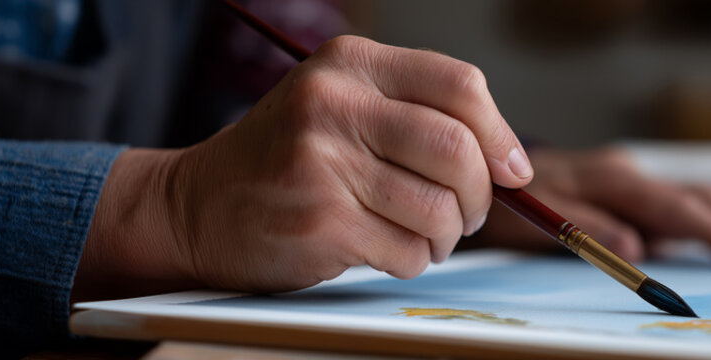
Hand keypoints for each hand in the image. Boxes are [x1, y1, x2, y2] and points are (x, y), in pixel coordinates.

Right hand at [75, 36, 532, 298]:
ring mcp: (323, 164)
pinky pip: (407, 251)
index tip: (512, 170)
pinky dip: (412, 261)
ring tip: (424, 236)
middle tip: (470, 213)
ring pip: (439, 210)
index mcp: (350, 63)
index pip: (460, 85)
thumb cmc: (286, 159)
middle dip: (479, 194)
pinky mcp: (319, 222)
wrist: (198, 206)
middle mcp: (334, 103)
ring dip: (446, 236)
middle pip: (457, 150)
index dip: (500, 134)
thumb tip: (510, 162)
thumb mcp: (341, 105)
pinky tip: (383, 249)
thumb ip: (416, 115)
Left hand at [471, 147, 710, 266]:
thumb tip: (635, 247)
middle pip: (703, 200)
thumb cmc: (510, 203)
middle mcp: (630, 175)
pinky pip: (685, 211)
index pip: (675, 207)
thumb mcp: (534, 218)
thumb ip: (583, 227)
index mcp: (611, 178)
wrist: (490, 179)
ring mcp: (635, 184)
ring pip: (702, 203)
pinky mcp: (634, 197)